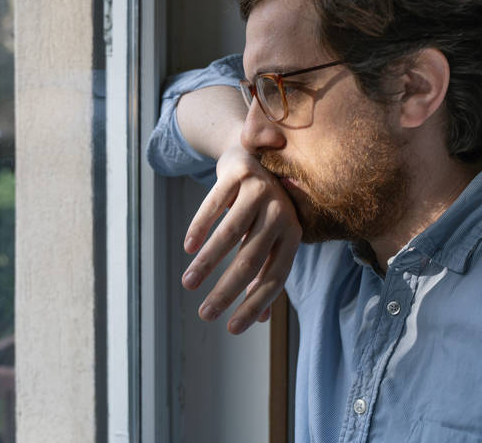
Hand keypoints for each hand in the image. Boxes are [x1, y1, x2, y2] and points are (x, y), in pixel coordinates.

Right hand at [181, 144, 300, 333]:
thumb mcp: (270, 238)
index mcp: (293, 234)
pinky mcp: (239, 172)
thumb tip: (260, 320)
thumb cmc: (262, 208)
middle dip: (226, 291)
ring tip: (188, 284)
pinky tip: (188, 247)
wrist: (253, 153)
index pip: (275, 277)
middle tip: (205, 315)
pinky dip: (200, 227)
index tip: (231, 329)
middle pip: (251, 259)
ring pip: (230, 234)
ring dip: (207, 262)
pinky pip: (215, 204)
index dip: (254, 305)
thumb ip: (265, 274)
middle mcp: (281, 212)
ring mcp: (261, 190)